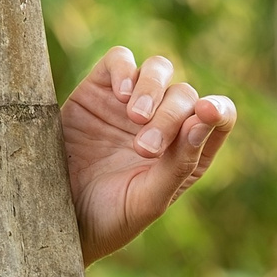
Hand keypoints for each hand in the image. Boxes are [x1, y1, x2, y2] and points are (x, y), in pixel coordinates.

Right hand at [60, 47, 237, 265]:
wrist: (57, 215)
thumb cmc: (110, 217)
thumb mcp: (149, 200)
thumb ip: (181, 163)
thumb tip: (204, 121)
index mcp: (187, 152)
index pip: (219, 117)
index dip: (218, 109)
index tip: (205, 112)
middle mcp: (164, 123)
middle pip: (184, 95)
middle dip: (169, 117)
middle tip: (144, 149)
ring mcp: (132, 104)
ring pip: (158, 70)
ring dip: (152, 88)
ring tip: (134, 117)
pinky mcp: (100, 89)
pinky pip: (121, 60)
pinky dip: (124, 69)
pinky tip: (119, 94)